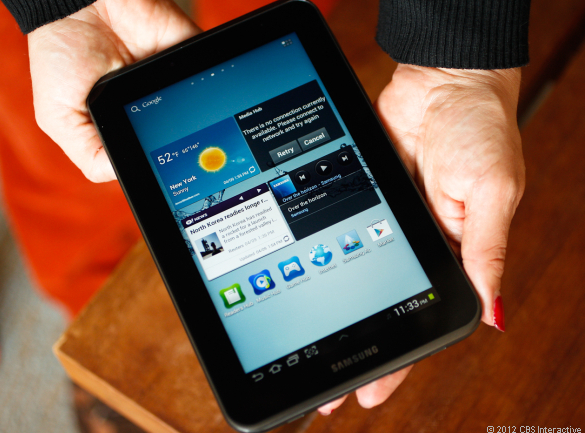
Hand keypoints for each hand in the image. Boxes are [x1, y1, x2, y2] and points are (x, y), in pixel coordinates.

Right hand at [28, 0, 199, 181]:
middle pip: (182, 139)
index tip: (173, 185)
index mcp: (125, 125)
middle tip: (194, 163)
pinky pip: (214, 77)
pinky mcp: (190, 61)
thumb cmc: (62, 54)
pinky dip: (217, 87)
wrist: (81, 2)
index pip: (149, 155)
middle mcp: (152, 108)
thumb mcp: (59, 117)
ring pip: (204, 114)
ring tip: (206, 136)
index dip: (162, 170)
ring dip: (207, 124)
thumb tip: (124, 176)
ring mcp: (173, 86)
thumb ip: (88, 153)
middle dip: (189, 152)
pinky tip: (213, 100)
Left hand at [318, 65, 524, 414]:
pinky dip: (327, 260)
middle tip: (327, 388)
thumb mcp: (490, 193)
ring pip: (358, 278)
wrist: (441, 83)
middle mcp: (418, 244)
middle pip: (384, 306)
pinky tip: (308, 281)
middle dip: (358, 347)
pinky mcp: (365, 199)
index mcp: (454, 252)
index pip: (423, 317)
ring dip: (337, 310)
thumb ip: (484, 252)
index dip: (400, 358)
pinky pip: (343, 236)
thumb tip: (493, 314)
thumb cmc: (478, 129)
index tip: (370, 392)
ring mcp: (387, 223)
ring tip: (310, 345)